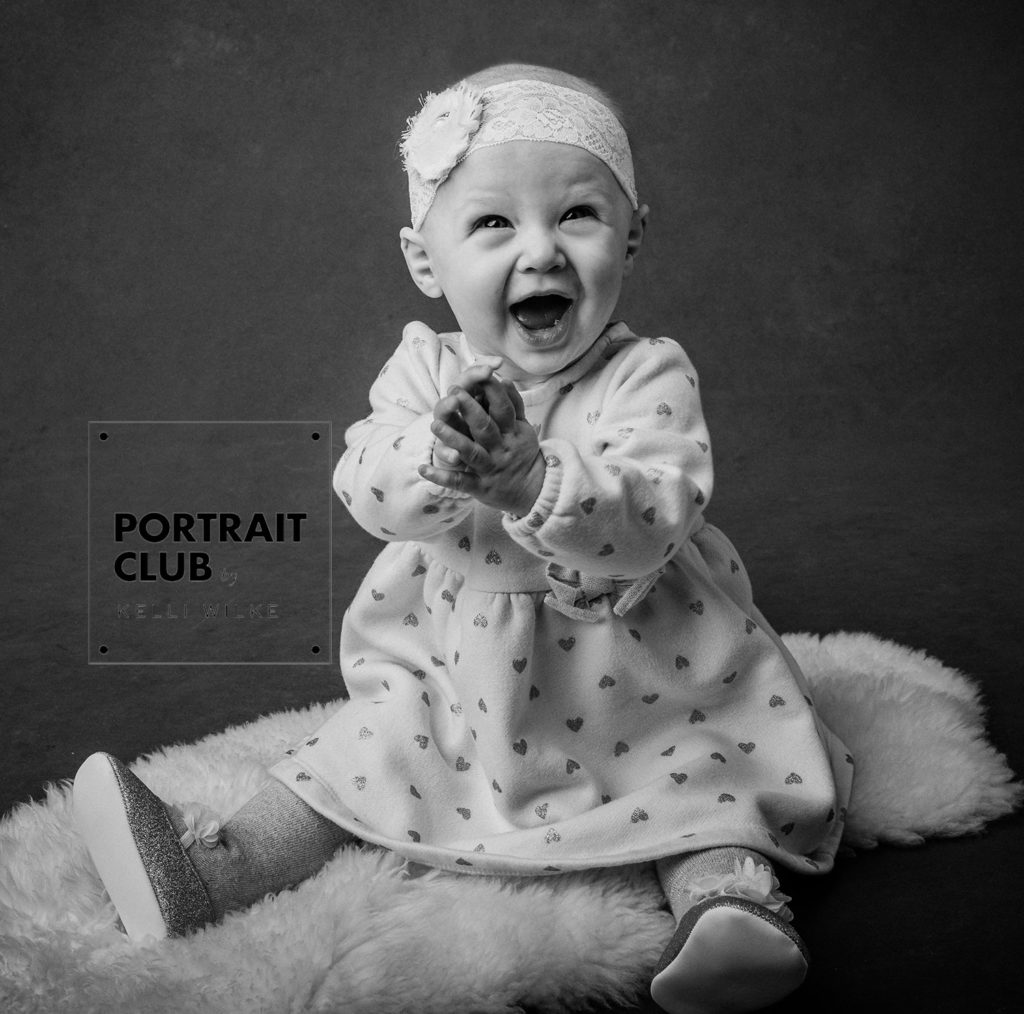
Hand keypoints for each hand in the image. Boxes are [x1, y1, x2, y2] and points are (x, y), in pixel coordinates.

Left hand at [420, 368, 544, 515]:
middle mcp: (500, 449)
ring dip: (452, 439)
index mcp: (511, 433)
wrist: (532, 491)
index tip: (481, 374)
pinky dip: (441, 477)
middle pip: (484, 427)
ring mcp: (489, 468)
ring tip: (434, 425)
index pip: (502, 408)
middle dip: (469, 409)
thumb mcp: (523, 429)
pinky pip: (458, 481)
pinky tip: (423, 469)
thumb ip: (514, 405)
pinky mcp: (479, 487)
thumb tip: (506, 380)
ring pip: (470, 452)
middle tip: (453, 392)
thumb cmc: (522, 453)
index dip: (492, 391)